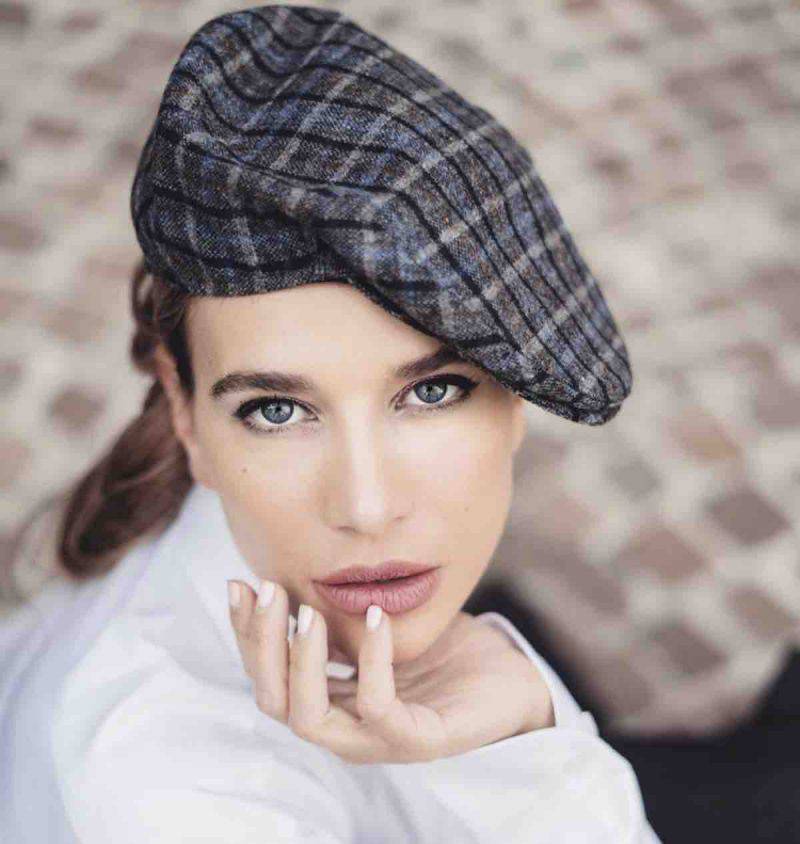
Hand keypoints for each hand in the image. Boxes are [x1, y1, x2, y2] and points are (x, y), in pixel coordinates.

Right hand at [227, 579, 553, 764]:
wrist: (506, 677)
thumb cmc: (440, 647)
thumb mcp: (377, 618)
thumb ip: (337, 603)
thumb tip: (296, 556)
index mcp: (328, 697)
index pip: (268, 673)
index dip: (246, 632)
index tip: (238, 583)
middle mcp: (342, 724)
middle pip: (273, 699)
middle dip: (260, 644)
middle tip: (267, 590)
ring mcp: (375, 740)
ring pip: (308, 717)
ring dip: (300, 661)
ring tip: (306, 611)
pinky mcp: (414, 741)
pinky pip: (378, 706)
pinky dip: (371, 658)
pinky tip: (375, 614)